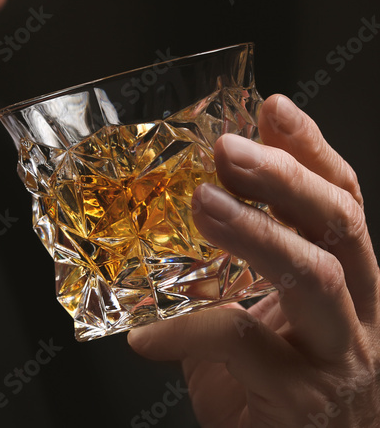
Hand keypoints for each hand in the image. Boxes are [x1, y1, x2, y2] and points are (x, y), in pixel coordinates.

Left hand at [127, 94, 379, 426]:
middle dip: (287, 177)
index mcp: (347, 283)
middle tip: (230, 146)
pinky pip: (244, 346)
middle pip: (343, 227)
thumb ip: (221, 270)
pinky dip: (188, 330)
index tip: (273, 107)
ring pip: (319, 279)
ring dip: (261, 234)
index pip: (344, 202)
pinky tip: (147, 333)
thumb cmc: (264, 392)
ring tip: (206, 204)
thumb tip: (165, 212)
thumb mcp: (246, 316)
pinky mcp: (304, 401)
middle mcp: (359, 316)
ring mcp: (340, 360)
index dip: (312, 152)